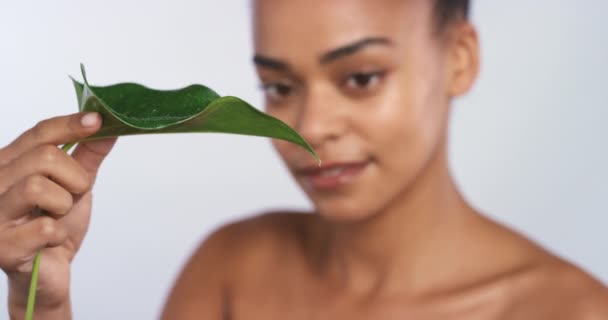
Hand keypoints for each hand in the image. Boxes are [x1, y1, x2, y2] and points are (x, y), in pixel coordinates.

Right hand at [0, 112, 115, 314]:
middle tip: (70, 198)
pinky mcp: (0, 246)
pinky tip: (49, 240)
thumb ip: (88, 156)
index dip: (70, 124)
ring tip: (56, 217)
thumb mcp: (76, 185)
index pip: (39, 133)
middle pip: (45, 157)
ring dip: (64, 205)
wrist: (48, 273)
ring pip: (38, 187)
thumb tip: (107, 127)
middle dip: (74, 179)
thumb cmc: (54, 226)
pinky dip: (59, 234)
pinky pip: (45, 227)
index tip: (98, 120)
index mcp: (9, 164)